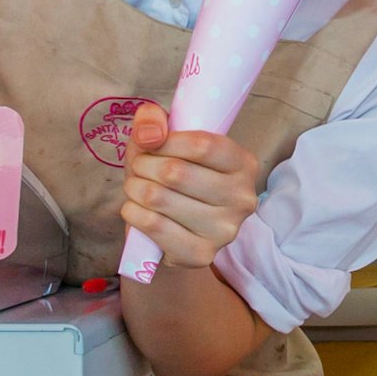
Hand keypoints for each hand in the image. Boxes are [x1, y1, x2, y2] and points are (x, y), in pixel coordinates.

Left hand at [119, 101, 259, 270]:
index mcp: (243, 164)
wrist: (173, 235)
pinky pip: (152, 224)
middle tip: (139, 168)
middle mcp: (242, 199)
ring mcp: (224, 230)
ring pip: (158, 197)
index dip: (166, 140)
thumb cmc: (172, 180)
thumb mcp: (164, 142)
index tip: (151, 143)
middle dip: (143, 165)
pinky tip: (136, 210)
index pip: (202, 145)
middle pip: (175, 172)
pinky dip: (133, 212)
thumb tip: (148, 134)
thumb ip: (153, 121)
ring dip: (134, 189)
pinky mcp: (201, 254)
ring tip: (137, 189)